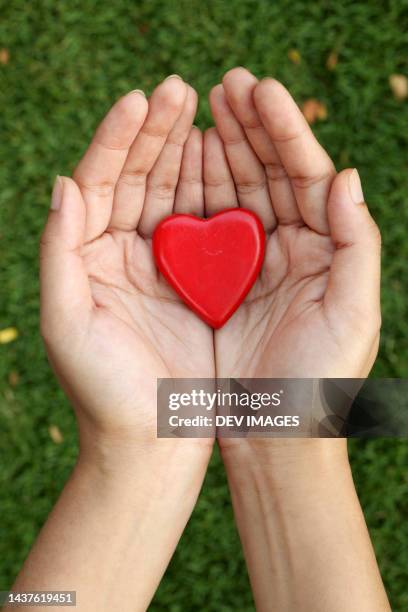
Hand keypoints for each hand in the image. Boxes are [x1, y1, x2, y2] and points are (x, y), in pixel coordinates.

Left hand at [40, 76, 213, 454]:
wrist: (151, 445)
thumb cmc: (105, 394)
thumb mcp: (67, 324)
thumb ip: (59, 252)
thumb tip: (62, 181)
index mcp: (86, 259)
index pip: (98, 183)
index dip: (117, 139)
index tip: (143, 99)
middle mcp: (119, 255)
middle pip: (135, 178)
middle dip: (156, 133)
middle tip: (180, 89)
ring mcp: (160, 266)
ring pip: (172, 196)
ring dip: (187, 153)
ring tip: (208, 112)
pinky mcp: (197, 284)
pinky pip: (206, 228)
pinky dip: (215, 193)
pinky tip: (227, 164)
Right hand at [207, 67, 380, 382]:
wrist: (274, 436)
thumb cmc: (319, 383)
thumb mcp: (354, 316)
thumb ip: (359, 244)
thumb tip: (348, 176)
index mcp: (328, 252)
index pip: (310, 177)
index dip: (285, 132)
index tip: (260, 90)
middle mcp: (294, 250)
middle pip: (272, 175)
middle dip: (251, 128)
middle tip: (225, 84)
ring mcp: (254, 263)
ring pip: (238, 194)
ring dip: (221, 151)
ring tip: (201, 111)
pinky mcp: (221, 283)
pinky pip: (208, 228)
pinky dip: (197, 194)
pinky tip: (183, 165)